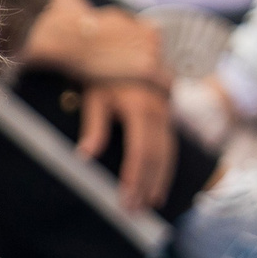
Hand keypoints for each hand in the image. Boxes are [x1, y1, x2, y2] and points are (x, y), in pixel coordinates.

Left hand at [78, 77, 177, 211]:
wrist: (124, 48)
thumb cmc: (100, 72)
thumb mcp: (93, 96)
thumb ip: (93, 126)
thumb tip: (86, 156)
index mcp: (140, 106)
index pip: (141, 151)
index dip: (136, 177)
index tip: (128, 200)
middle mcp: (159, 110)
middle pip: (158, 155)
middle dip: (148, 184)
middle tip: (137, 210)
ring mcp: (166, 110)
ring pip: (169, 150)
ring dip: (161, 178)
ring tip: (153, 203)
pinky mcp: (167, 111)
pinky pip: (170, 142)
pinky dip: (166, 164)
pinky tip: (160, 183)